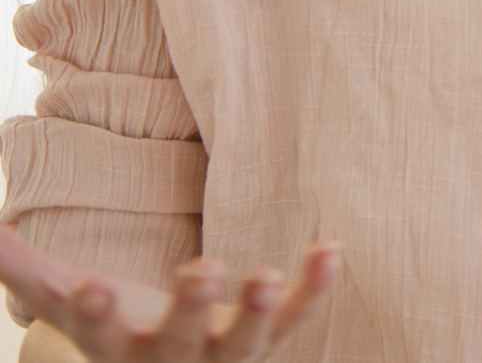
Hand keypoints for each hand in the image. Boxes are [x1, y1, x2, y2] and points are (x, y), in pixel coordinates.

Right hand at [0, 224, 339, 360]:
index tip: (90, 285)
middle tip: (204, 268)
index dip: (94, 312)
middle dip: (192, 308)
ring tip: (270, 275)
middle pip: (182, 340)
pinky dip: (315, 289)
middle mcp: (171, 359)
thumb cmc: (116, 324)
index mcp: (116, 348)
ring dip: (261, 312)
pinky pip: (299, 318)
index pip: (100, 332)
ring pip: (245, 343)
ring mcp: (225, 355)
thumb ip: (22, 267)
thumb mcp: (66, 298)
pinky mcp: (270, 339)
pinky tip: (330, 250)